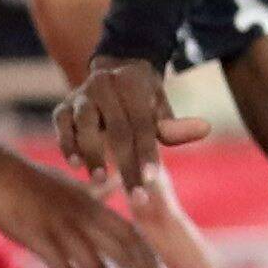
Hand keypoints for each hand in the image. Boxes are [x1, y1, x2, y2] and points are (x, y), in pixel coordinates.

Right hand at [0, 152, 158, 267]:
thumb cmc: (31, 179)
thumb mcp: (71, 184)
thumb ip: (94, 192)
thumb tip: (112, 184)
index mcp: (95, 206)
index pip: (132, 235)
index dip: (150, 257)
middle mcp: (86, 218)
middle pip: (123, 253)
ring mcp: (64, 230)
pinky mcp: (40, 240)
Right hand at [58, 52, 201, 195]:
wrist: (114, 71)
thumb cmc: (142, 99)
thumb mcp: (160, 107)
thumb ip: (174, 124)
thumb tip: (205, 129)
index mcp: (132, 83)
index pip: (142, 124)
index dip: (147, 153)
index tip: (151, 180)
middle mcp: (105, 85)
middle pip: (117, 129)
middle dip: (126, 164)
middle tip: (135, 196)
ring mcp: (81, 95)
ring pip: (85, 124)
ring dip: (92, 153)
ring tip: (99, 179)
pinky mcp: (62, 107)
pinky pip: (62, 125)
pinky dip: (67, 145)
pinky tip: (75, 164)